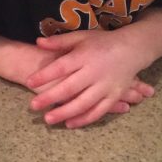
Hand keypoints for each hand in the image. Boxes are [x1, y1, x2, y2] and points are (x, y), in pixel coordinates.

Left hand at [26, 30, 153, 128]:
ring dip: (65, 113)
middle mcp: (94, 72)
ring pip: (83, 103)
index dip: (44, 75)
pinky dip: (84, 119)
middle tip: (33, 106)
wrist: (132, 49)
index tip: (29, 82)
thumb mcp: (81, 37)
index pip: (61, 67)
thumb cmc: (102, 42)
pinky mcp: (114, 96)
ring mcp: (105, 86)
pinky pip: (98, 111)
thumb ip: (60, 42)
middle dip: (51, 98)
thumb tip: (38, 42)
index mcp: (84, 56)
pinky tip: (70, 124)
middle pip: (70, 88)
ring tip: (48, 119)